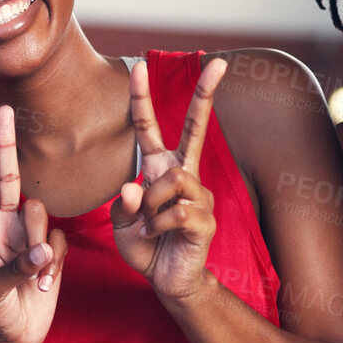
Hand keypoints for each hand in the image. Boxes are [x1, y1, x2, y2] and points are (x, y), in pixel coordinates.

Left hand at [0, 104, 66, 342]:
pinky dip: (54, 262)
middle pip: (9, 176)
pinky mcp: (52, 249)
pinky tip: (45, 282)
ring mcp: (29, 235)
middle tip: (4, 108)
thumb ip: (17, 268)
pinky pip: (60, 239)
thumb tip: (44, 249)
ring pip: (39, 211)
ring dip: (37, 240)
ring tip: (34, 272)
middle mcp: (5, 225)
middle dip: (6, 142)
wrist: (15, 337)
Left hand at [112, 58, 225, 302]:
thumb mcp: (122, 225)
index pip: (150, 128)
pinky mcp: (205, 218)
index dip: (143, 98)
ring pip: (172, 178)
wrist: (168, 280)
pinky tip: (156, 236)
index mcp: (160, 169)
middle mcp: (184, 175)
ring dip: (152, 203)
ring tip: (148, 225)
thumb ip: (123, 205)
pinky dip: (157, 225)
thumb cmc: (146, 247)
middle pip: (195, 130)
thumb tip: (133, 187)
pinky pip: (176, 210)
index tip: (141, 65)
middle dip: (205, 95)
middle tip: (220, 62)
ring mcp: (199, 195)